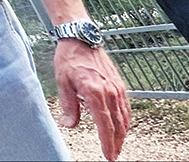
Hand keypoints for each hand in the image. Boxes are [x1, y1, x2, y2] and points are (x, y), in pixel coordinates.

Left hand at [54, 39, 130, 159]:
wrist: (81, 37)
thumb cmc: (70, 57)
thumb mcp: (62, 82)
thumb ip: (68, 106)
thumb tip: (69, 125)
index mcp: (95, 92)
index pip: (105, 125)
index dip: (107, 142)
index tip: (108, 155)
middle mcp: (110, 91)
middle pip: (118, 125)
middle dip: (116, 142)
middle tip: (113, 154)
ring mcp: (117, 88)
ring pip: (124, 117)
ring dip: (122, 133)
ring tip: (117, 145)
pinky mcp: (120, 84)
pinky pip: (126, 107)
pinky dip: (125, 120)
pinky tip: (121, 126)